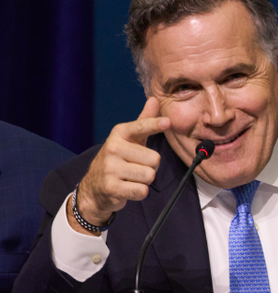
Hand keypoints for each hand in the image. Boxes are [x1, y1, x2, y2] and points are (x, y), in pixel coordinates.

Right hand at [72, 97, 169, 234]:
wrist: (94, 187)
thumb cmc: (119, 159)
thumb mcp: (130, 139)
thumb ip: (144, 121)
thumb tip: (155, 99)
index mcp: (119, 134)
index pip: (140, 127)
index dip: (155, 125)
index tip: (167, 122)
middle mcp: (113, 148)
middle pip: (155, 159)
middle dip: (151, 166)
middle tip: (136, 167)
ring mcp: (110, 168)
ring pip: (150, 176)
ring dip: (145, 180)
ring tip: (131, 177)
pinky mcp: (111, 187)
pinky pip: (142, 191)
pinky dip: (139, 192)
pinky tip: (127, 188)